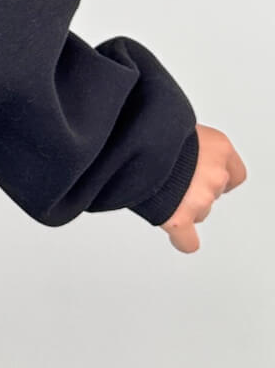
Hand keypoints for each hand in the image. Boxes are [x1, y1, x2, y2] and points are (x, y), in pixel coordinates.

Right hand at [160, 124, 246, 253]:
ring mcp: (199, 198)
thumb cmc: (151, 129)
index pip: (234, 174)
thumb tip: (183, 153)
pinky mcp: (180, 218)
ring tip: (160, 193)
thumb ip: (191, 146)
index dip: (217, 176)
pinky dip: (182, 240)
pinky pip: (188, 241)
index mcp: (219, 148)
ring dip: (185, 208)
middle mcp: (215, 174)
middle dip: (195, 191)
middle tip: (173, 181)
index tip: (205, 177)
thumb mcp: (178, 126)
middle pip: (213, 194)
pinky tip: (177, 237)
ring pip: (200, 213)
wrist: (132, 142)